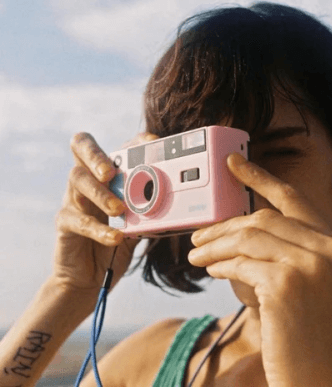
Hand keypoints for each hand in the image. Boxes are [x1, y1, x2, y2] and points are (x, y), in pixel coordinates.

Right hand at [53, 132, 158, 296]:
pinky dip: (99, 228)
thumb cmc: (116, 243)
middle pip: (81, 148)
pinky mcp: (65, 223)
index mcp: (107, 175)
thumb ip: (151, 209)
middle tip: (111, 172)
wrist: (90, 276)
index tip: (153, 143)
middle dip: (98, 156)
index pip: (116, 146)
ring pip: (78, 180)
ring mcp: (73, 199)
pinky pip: (78, 220)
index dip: (132, 140)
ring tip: (119, 208)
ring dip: (101, 193)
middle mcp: (88, 180)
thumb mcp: (138, 222)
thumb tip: (181, 200)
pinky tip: (115, 237)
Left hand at [188, 153, 331, 386]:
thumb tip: (239, 228)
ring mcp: (311, 265)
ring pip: (248, 237)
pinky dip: (220, 264)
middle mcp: (330, 249)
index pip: (293, 199)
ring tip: (197, 255)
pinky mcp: (287, 284)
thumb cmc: (305, 332)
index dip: (261, 178)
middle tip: (199, 237)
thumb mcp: (304, 282)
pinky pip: (241, 262)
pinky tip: (211, 270)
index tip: (234, 164)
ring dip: (215, 246)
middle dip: (224, 225)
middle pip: (263, 218)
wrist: (317, 378)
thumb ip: (282, 250)